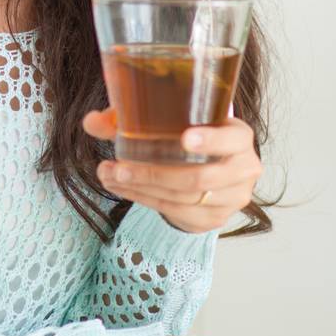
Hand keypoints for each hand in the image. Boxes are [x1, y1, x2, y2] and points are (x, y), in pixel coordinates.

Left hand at [81, 106, 261, 232]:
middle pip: (200, 177)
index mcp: (239, 136)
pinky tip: (122, 188)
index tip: (185, 138)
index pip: (232, 139)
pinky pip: (176, 211)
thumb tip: (91, 121)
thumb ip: (130, 117)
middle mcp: (244, 169)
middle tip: (119, 166)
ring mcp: (232, 198)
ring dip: (142, 188)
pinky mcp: (214, 218)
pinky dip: (145, 199)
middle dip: (154, 173)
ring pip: (184, 198)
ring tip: (110, 175)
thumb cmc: (188, 135)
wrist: (210, 168)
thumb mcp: (170, 120)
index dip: (211, 140)